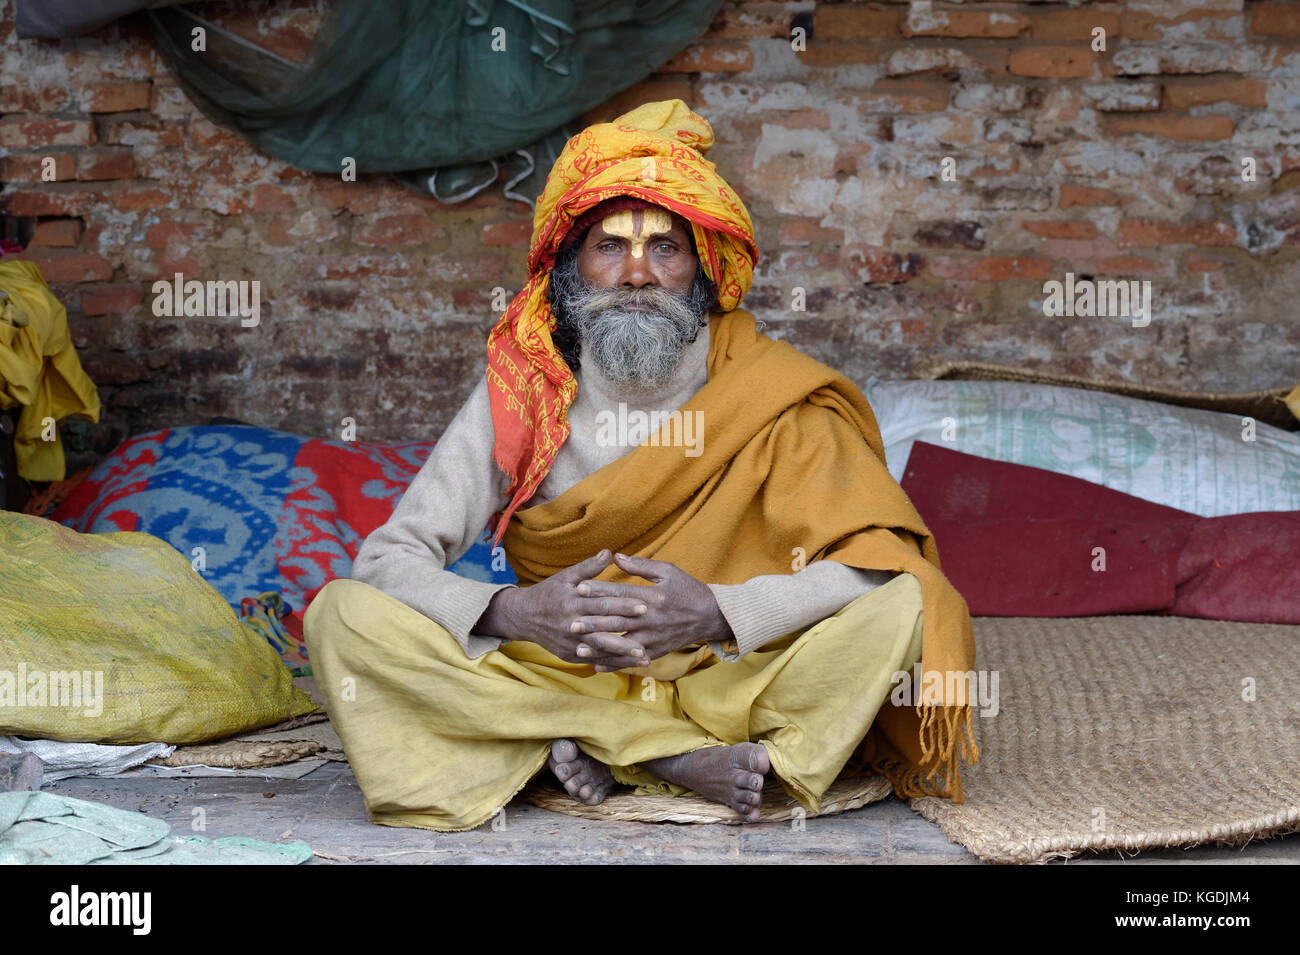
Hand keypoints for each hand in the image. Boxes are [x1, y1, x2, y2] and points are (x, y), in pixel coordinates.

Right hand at [474, 549, 651, 670]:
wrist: (523, 617)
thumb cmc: (548, 593)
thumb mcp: (565, 577)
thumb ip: (588, 567)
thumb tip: (609, 553)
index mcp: (572, 602)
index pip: (602, 604)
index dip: (624, 605)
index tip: (644, 605)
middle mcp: (571, 624)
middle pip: (604, 627)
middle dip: (628, 628)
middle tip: (651, 629)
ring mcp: (570, 642)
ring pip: (600, 648)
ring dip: (623, 653)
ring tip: (644, 655)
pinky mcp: (569, 655)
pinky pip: (593, 660)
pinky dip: (611, 662)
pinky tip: (628, 664)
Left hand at [571, 552, 731, 669]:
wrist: (710, 616)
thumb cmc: (688, 589)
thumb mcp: (668, 571)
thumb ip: (641, 566)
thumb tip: (615, 558)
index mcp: (651, 597)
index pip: (620, 593)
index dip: (599, 590)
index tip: (578, 587)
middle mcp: (649, 619)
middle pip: (616, 620)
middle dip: (592, 622)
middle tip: (570, 622)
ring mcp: (652, 637)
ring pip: (621, 643)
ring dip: (599, 646)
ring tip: (578, 647)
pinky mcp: (655, 651)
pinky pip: (631, 659)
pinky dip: (614, 663)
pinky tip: (597, 665)